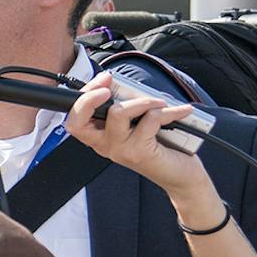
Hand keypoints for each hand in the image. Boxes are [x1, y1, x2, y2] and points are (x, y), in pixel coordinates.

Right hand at [64, 74, 217, 218]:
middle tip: (109, 89)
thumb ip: (127, 108)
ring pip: (118, 113)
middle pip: (81, 119)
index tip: (103, 80)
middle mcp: (105, 145)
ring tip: (160, 102)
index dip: (83, 98)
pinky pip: (149, 119)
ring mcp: (120, 150)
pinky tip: (181, 112)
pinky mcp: (139, 153)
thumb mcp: (137, 125)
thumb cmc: (161, 148)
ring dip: (143, 101)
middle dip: (91, 96)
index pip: (74, 120)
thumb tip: (127, 87)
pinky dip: (168, 111)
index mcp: (101, 137)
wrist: (182, 176)